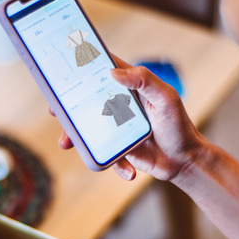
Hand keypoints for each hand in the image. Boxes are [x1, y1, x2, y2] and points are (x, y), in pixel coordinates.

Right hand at [54, 56, 204, 181]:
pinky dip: (114, 165)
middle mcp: (118, 105)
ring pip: (87, 129)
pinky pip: (104, 155)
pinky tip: (129, 171)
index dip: (83, 67)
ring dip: (74, 137)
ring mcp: (115, 127)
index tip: (63, 67)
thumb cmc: (178, 125)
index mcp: (129, 87)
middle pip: (86, 101)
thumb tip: (112, 73)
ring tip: (66, 143)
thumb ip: (144, 80)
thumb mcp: (165, 98)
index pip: (103, 70)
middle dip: (67, 106)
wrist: (184, 161)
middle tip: (54, 110)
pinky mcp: (117, 148)